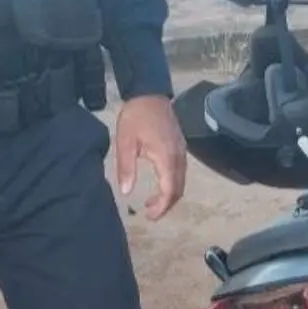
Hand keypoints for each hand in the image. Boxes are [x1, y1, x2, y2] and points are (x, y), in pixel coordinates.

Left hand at [114, 95, 186, 220]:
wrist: (150, 92)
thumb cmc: (136, 116)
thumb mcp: (125, 142)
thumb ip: (126, 168)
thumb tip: (126, 192)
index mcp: (166, 158)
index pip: (169, 190)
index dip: (161, 207)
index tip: (149, 216)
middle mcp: (179, 157)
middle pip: (179, 189)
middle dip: (166, 205)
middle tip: (150, 214)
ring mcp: (182, 152)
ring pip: (181, 182)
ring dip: (169, 195)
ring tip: (152, 202)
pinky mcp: (180, 147)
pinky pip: (180, 172)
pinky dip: (171, 184)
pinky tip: (159, 184)